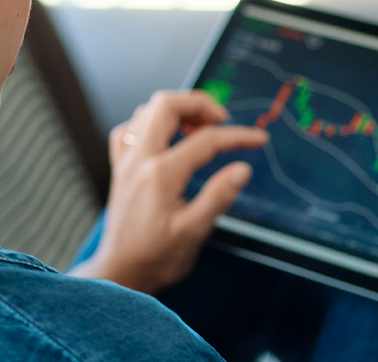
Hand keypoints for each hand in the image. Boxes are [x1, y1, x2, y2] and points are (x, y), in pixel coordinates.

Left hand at [68, 91, 267, 294]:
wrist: (121, 273)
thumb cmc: (156, 258)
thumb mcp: (194, 232)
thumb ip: (217, 197)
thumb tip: (241, 169)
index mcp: (161, 174)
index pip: (206, 140)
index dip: (237, 136)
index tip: (258, 139)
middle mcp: (139, 160)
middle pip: (167, 105)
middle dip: (199, 103)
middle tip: (222, 120)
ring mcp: (126, 162)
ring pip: (146, 112)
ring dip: (175, 111)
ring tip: (199, 128)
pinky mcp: (119, 169)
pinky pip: (129, 130)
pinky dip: (149, 123)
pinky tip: (165, 137)